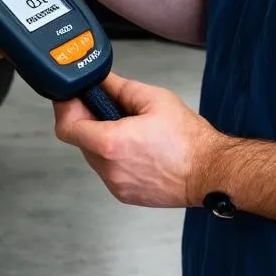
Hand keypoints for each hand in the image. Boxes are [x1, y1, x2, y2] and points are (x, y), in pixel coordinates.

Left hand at [52, 73, 222, 207]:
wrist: (210, 172)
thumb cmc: (188, 140)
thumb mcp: (153, 98)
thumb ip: (119, 87)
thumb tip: (100, 80)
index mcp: (111, 143)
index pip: (67, 127)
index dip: (65, 108)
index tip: (69, 96)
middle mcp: (109, 169)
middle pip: (80, 140)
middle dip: (88, 120)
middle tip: (105, 104)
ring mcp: (116, 185)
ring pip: (93, 156)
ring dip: (101, 138)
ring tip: (128, 126)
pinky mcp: (125, 194)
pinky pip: (108, 170)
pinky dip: (114, 155)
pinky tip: (135, 145)